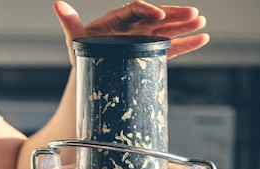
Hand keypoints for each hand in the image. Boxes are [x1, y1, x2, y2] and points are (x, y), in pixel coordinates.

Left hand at [54, 1, 208, 63]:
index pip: (136, 10)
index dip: (148, 10)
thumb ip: (70, 23)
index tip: (158, 14)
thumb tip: (57, 4)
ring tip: (201, 22)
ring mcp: (145, 38)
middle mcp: (135, 26)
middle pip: (158, 17)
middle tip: (193, 13)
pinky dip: (187, 44)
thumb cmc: (83, 52)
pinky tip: (202, 38)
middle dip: (175, 15)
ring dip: (185, 27)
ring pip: (168, 30)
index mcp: (119, 19)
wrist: (91, 71)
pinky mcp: (152, 52)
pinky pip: (172, 47)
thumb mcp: (76, 39)